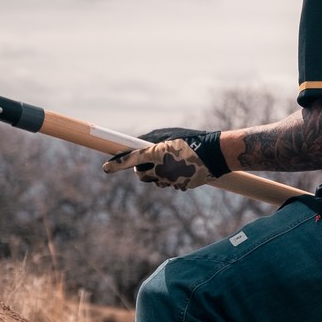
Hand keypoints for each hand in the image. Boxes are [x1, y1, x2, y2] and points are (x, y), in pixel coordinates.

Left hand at [103, 129, 227, 188]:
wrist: (216, 154)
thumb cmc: (192, 140)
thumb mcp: (169, 135)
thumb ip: (150, 141)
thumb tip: (135, 145)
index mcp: (156, 153)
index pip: (130, 160)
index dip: (116, 165)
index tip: (105, 168)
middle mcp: (161, 169)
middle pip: (140, 176)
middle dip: (140, 170)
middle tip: (145, 162)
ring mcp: (171, 180)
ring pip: (156, 181)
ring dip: (157, 175)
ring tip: (172, 162)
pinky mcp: (181, 187)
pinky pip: (171, 184)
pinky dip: (172, 178)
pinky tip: (183, 169)